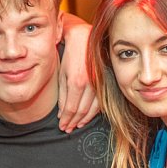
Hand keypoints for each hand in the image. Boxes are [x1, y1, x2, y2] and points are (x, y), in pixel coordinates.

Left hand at [57, 12, 99, 131]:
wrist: (85, 38)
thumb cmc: (70, 55)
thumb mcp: (61, 74)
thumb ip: (62, 94)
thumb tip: (61, 112)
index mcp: (76, 82)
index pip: (70, 108)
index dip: (66, 120)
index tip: (62, 126)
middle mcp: (90, 84)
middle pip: (81, 111)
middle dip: (73, 122)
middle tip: (67, 129)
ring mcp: (99, 83)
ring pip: (93, 109)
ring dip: (84, 119)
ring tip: (76, 125)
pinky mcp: (104, 81)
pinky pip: (101, 101)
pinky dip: (94, 112)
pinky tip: (87, 116)